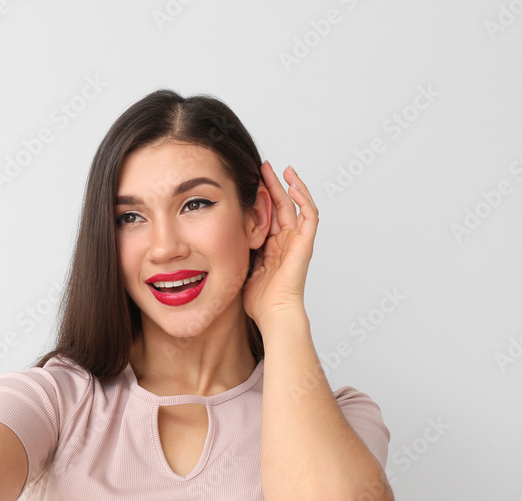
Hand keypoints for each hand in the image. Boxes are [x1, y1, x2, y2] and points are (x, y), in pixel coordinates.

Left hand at [243, 162, 318, 323]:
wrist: (273, 313)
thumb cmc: (259, 300)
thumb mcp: (240, 268)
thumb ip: (235, 252)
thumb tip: (212, 242)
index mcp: (271, 247)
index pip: (267, 215)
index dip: (260, 198)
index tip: (247, 182)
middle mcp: (286, 241)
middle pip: (281, 205)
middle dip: (272, 185)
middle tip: (261, 167)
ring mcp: (297, 241)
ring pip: (296, 205)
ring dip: (288, 186)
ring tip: (278, 169)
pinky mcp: (306, 243)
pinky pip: (309, 215)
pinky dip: (303, 198)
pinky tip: (292, 184)